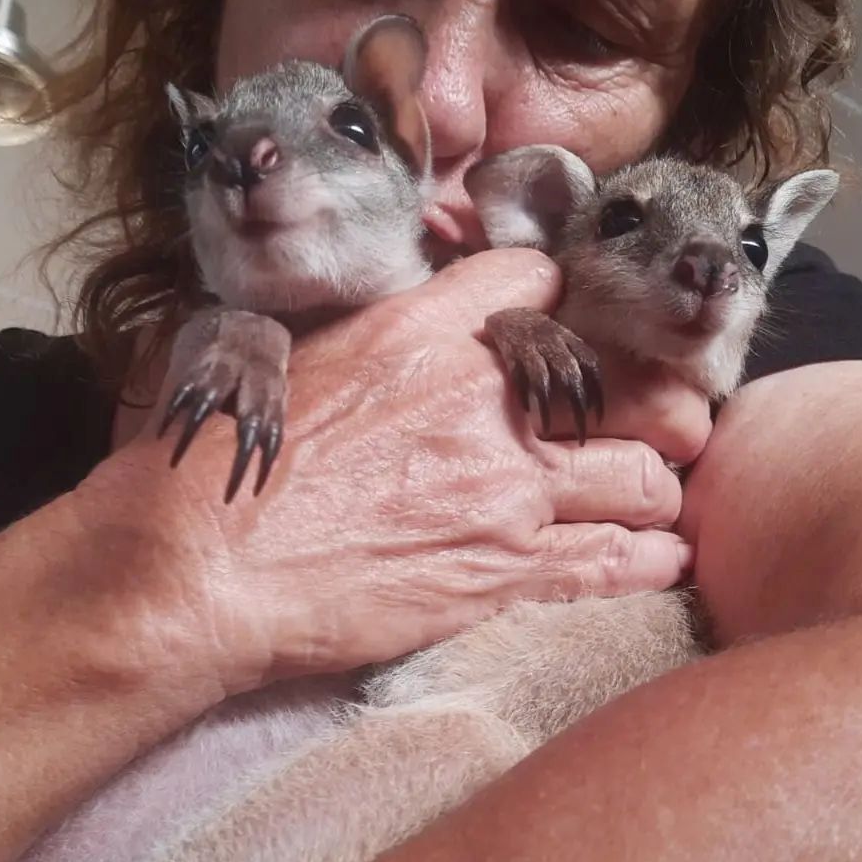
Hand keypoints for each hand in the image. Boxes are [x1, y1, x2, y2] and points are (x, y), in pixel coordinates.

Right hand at [75, 249, 708, 696]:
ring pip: (638, 476)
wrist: (199, 570)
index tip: (558, 345)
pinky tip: (662, 556)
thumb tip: (387, 353)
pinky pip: (610, 561)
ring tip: (659, 498)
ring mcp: (505, 492)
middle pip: (620, 384)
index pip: (535, 287)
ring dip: (654, 485)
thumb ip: (364, 346)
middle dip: (649, 404)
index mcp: (419, 331)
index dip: (554, 313)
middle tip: (660, 424)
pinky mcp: (502, 574)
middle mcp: (482, 402)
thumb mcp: (285, 363)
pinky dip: (647, 558)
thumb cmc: (217, 467)